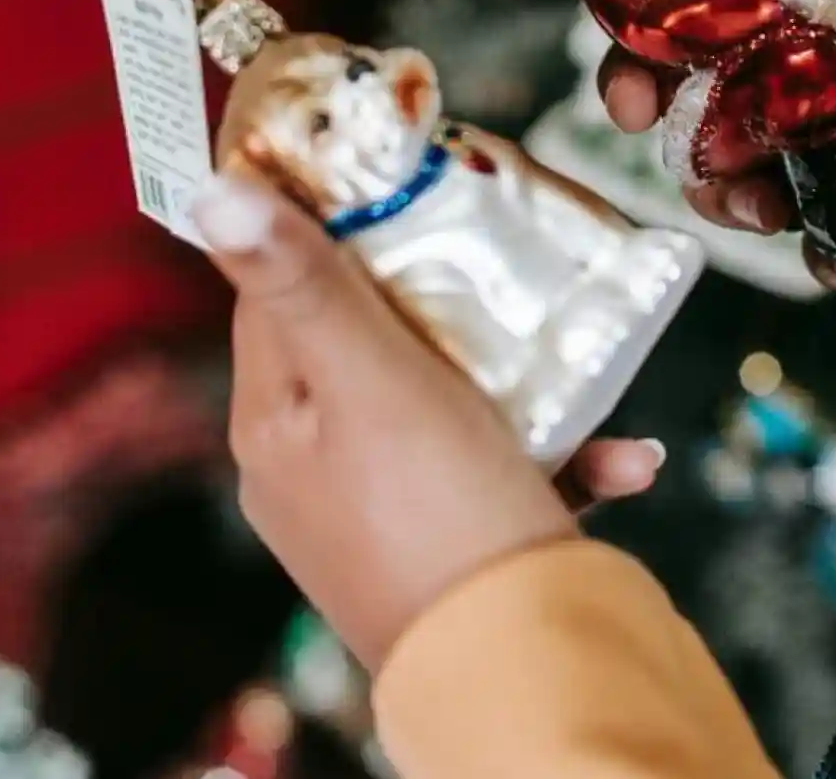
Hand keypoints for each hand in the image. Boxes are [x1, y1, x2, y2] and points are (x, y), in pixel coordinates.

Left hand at [191, 174, 666, 673]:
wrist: (515, 666)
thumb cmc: (437, 516)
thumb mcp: (371, 379)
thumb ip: (305, 286)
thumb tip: (210, 193)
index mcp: (275, 421)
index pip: (280, 289)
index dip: (331, 222)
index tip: (399, 170)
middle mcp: (315, 467)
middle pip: (372, 337)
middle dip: (447, 292)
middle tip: (508, 247)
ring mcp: (386, 512)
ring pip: (453, 401)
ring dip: (525, 376)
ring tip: (580, 354)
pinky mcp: (456, 548)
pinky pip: (509, 472)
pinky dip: (565, 454)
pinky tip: (625, 459)